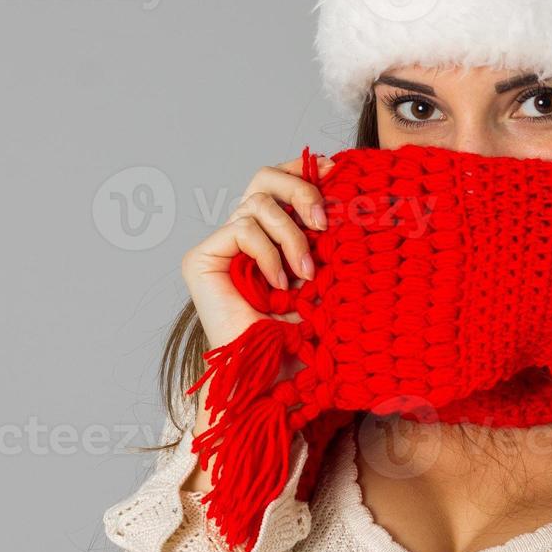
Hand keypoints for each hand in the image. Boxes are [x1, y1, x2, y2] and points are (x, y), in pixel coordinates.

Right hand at [180, 153, 333, 451]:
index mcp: (270, 234)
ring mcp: (219, 246)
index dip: (306, 170)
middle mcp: (241, 234)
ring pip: (258, 204)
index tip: (338, 172)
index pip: (280, 180)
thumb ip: (327, 238)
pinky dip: (269, 254)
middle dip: (301, 190)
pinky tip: (281, 286)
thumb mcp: (325, 278)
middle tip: (325, 222)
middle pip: (264, 177)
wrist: (274, 380)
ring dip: (291, 237)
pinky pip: (243, 229)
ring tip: (307, 274)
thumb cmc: (303, 338)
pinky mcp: (201, 258)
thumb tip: (351, 194)